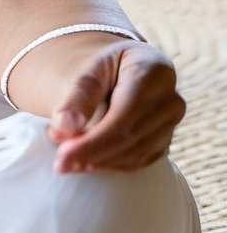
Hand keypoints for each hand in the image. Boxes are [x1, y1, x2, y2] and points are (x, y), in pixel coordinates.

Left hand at [47, 40, 184, 172]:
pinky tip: (88, 164)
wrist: (123, 70)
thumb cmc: (106, 67)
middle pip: (130, 138)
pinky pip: (141, 160)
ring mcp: (172, 123)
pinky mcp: (166, 140)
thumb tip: (66, 127)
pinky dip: (113, 165)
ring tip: (68, 161)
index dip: (93, 141)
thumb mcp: (90, 70)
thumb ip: (77, 96)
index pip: (123, 117)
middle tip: (60, 164)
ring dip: (100, 162)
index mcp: (154, 73)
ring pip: (136, 154)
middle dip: (92, 154)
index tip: (63, 155)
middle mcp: (170, 100)